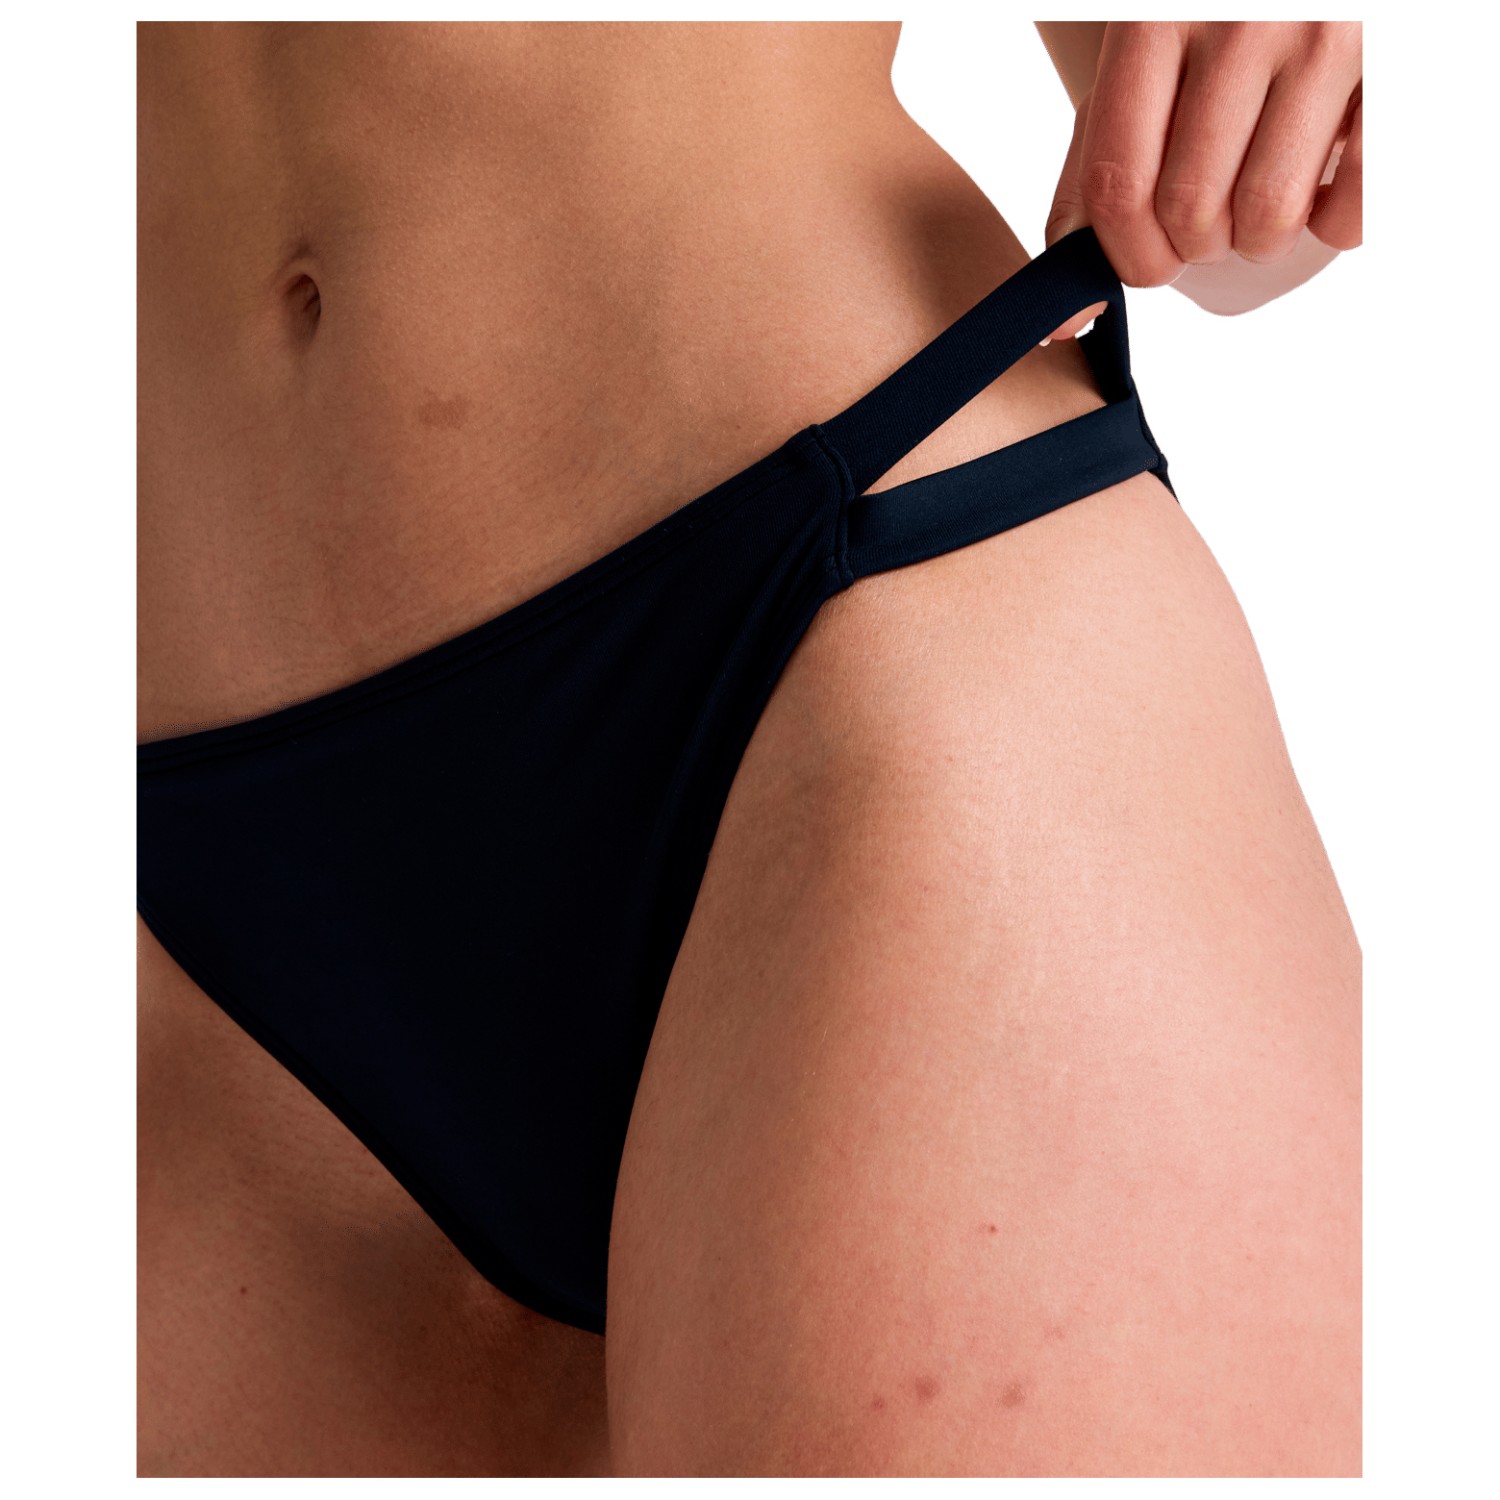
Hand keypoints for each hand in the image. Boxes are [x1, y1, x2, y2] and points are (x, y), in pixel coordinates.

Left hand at [1042, 22, 1361, 341]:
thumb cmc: (1209, 42)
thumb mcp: (1136, 83)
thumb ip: (1091, 185)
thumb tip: (1065, 320)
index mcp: (1154, 18)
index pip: (1118, 183)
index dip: (1128, 254)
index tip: (1149, 262)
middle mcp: (1241, 18)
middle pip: (1191, 209)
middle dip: (1196, 244)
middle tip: (1214, 213)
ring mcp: (1325, 35)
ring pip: (1267, 217)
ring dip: (1259, 241)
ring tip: (1263, 195)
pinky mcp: (1394, 66)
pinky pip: (1352, 208)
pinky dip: (1333, 226)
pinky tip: (1324, 186)